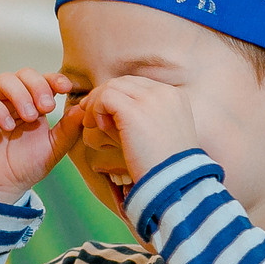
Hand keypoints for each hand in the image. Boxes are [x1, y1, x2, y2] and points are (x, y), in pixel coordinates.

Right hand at [0, 70, 84, 203]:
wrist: (1, 187)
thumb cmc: (27, 165)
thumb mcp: (53, 147)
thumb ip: (68, 128)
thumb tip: (84, 107)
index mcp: (32, 101)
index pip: (43, 80)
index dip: (55, 79)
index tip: (66, 88)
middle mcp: (10, 98)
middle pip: (24, 74)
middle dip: (38, 86)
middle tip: (47, 107)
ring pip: (3, 80)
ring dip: (20, 95)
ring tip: (29, 117)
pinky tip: (8, 126)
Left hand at [78, 77, 198, 185]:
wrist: (173, 182)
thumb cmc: (163, 166)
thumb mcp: (154, 134)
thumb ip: (135, 117)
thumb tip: (103, 109)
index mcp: (174, 97)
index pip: (138, 85)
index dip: (117, 96)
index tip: (104, 114)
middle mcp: (164, 93)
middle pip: (124, 82)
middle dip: (103, 96)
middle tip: (90, 117)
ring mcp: (150, 99)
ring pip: (112, 86)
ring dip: (97, 103)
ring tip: (93, 125)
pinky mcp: (134, 110)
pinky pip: (106, 97)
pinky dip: (97, 109)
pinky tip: (99, 127)